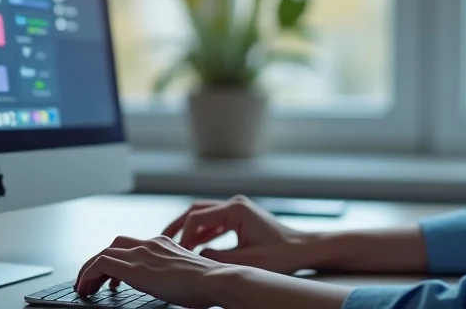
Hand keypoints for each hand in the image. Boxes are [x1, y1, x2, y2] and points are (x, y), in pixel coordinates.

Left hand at [75, 235, 229, 307]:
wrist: (216, 279)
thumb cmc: (210, 283)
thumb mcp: (189, 275)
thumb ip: (176, 275)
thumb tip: (174, 286)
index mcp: (164, 245)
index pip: (133, 245)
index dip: (119, 260)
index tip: (113, 278)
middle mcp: (151, 244)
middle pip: (115, 244)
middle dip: (100, 261)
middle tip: (93, 281)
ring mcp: (142, 253)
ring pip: (104, 252)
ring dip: (90, 269)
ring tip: (85, 287)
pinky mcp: (134, 267)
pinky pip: (100, 264)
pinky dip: (88, 274)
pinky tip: (85, 288)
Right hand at [161, 195, 313, 273]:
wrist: (304, 249)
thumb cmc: (281, 255)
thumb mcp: (246, 261)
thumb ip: (217, 258)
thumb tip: (195, 257)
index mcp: (236, 209)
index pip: (198, 217)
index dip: (184, 234)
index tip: (177, 251)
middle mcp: (235, 204)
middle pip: (197, 210)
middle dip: (178, 225)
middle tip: (161, 239)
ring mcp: (238, 209)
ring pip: (204, 215)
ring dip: (189, 229)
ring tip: (172, 244)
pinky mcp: (241, 218)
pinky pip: (215, 222)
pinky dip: (203, 233)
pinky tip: (193, 246)